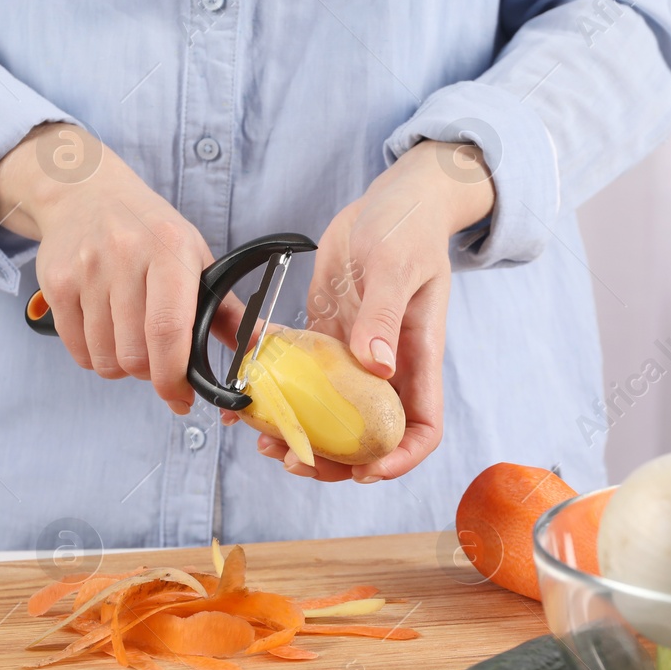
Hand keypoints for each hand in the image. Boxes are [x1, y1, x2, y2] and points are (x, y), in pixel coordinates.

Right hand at [0, 123, 244, 413]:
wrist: (86, 192)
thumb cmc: (149, 230)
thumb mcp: (193, 254)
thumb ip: (222, 306)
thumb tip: (254, 345)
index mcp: (171, 251)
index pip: (169, 331)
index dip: (174, 377)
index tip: (180, 398)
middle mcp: (126, 256)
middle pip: (134, 355)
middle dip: (150, 374)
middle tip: (156, 361)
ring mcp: (86, 269)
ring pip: (103, 358)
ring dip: (120, 367)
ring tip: (130, 342)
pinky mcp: (56, 282)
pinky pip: (76, 349)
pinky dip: (94, 356)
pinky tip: (105, 333)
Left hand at [253, 140, 493, 481]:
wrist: (393, 198)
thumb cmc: (408, 227)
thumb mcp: (396, 267)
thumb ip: (384, 316)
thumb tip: (377, 368)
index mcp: (417, 358)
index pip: (421, 428)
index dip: (398, 459)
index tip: (365, 471)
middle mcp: (388, 366)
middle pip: (369, 436)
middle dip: (335, 460)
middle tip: (294, 460)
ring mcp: (357, 354)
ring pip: (331, 415)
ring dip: (301, 434)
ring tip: (265, 439)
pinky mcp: (329, 335)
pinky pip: (304, 378)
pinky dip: (279, 392)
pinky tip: (248, 394)